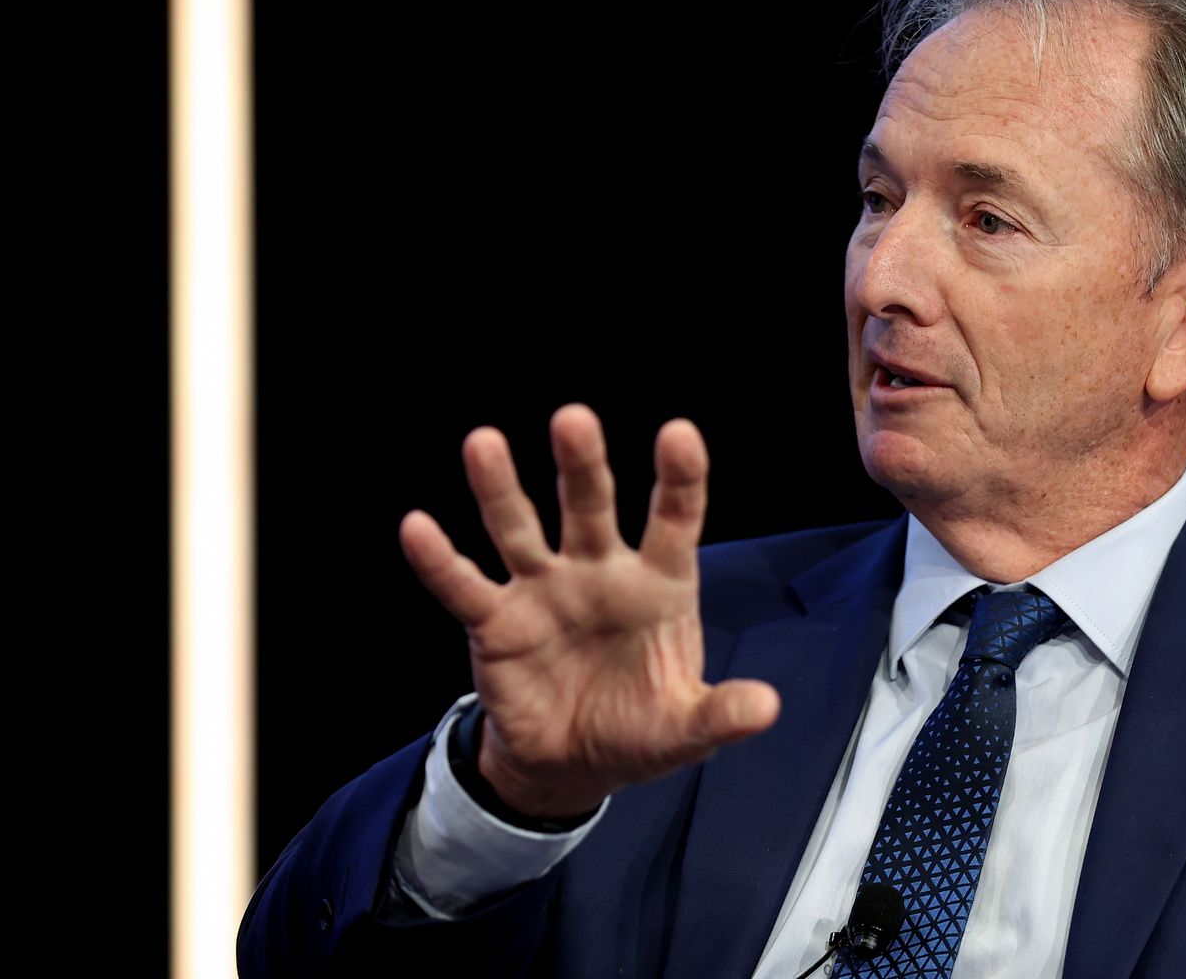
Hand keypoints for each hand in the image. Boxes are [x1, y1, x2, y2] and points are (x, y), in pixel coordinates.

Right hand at [398, 404, 780, 818]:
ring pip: (520, 528)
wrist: (573, 766)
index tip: (679, 434)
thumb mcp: (686, 728)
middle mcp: (600, 572)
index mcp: (658, 585)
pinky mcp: (496, 622)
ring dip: (501, 488)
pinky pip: (464, 586)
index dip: (679, 479)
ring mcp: (544, 590)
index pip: (674, 521)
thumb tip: (767, 708)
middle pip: (591, 506)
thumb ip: (722, 714)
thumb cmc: (638, 728)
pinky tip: (418, 527)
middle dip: (582, 464)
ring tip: (483, 442)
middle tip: (573, 419)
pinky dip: (439, 561)